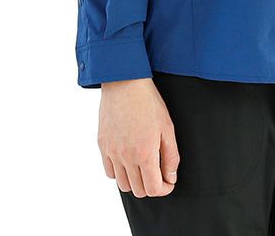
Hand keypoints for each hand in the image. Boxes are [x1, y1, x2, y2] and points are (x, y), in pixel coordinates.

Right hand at [98, 78, 179, 197]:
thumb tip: (170, 178)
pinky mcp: (102, 146)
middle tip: (158, 174)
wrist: (125, 84)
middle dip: (151, 186)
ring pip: (122, 185)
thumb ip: (171, 156)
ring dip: (135, 182)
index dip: (164, 189)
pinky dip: (120, 173)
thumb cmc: (148, 103)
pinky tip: (128, 161)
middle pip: (138, 190)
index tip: (168, 182)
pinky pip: (109, 172)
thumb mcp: (168, 128)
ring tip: (143, 168)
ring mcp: (112, 153)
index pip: (153, 189)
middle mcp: (126, 157)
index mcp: (144, 153)